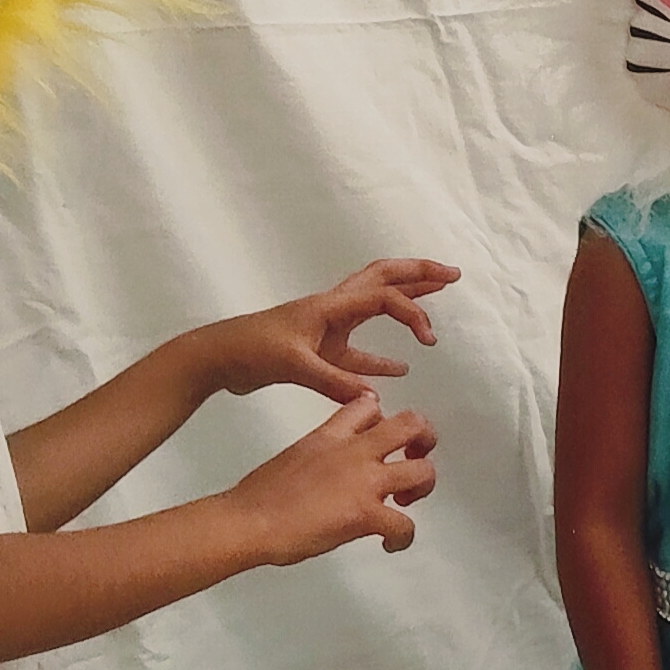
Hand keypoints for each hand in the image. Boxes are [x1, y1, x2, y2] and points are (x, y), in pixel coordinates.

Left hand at [196, 259, 458, 405]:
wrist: (217, 358)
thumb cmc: (251, 352)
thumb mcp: (294, 365)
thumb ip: (335, 381)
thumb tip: (375, 397)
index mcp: (331, 306)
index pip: (385, 297)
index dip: (413, 313)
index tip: (429, 341)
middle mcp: (334, 308)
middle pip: (384, 278)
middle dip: (420, 273)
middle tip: (453, 274)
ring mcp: (328, 327)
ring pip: (375, 306)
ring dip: (406, 301)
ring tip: (436, 297)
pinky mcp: (320, 349)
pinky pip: (360, 351)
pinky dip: (382, 358)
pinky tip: (400, 369)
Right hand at [228, 395, 437, 562]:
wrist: (247, 520)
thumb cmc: (257, 498)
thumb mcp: (293, 456)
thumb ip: (321, 456)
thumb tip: (330, 475)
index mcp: (329, 435)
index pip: (368, 405)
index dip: (384, 419)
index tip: (383, 437)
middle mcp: (353, 452)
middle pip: (411, 424)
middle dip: (424, 439)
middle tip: (415, 459)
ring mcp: (363, 482)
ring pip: (422, 471)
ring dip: (423, 486)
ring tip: (405, 501)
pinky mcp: (366, 515)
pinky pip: (406, 526)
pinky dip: (404, 537)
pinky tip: (390, 543)